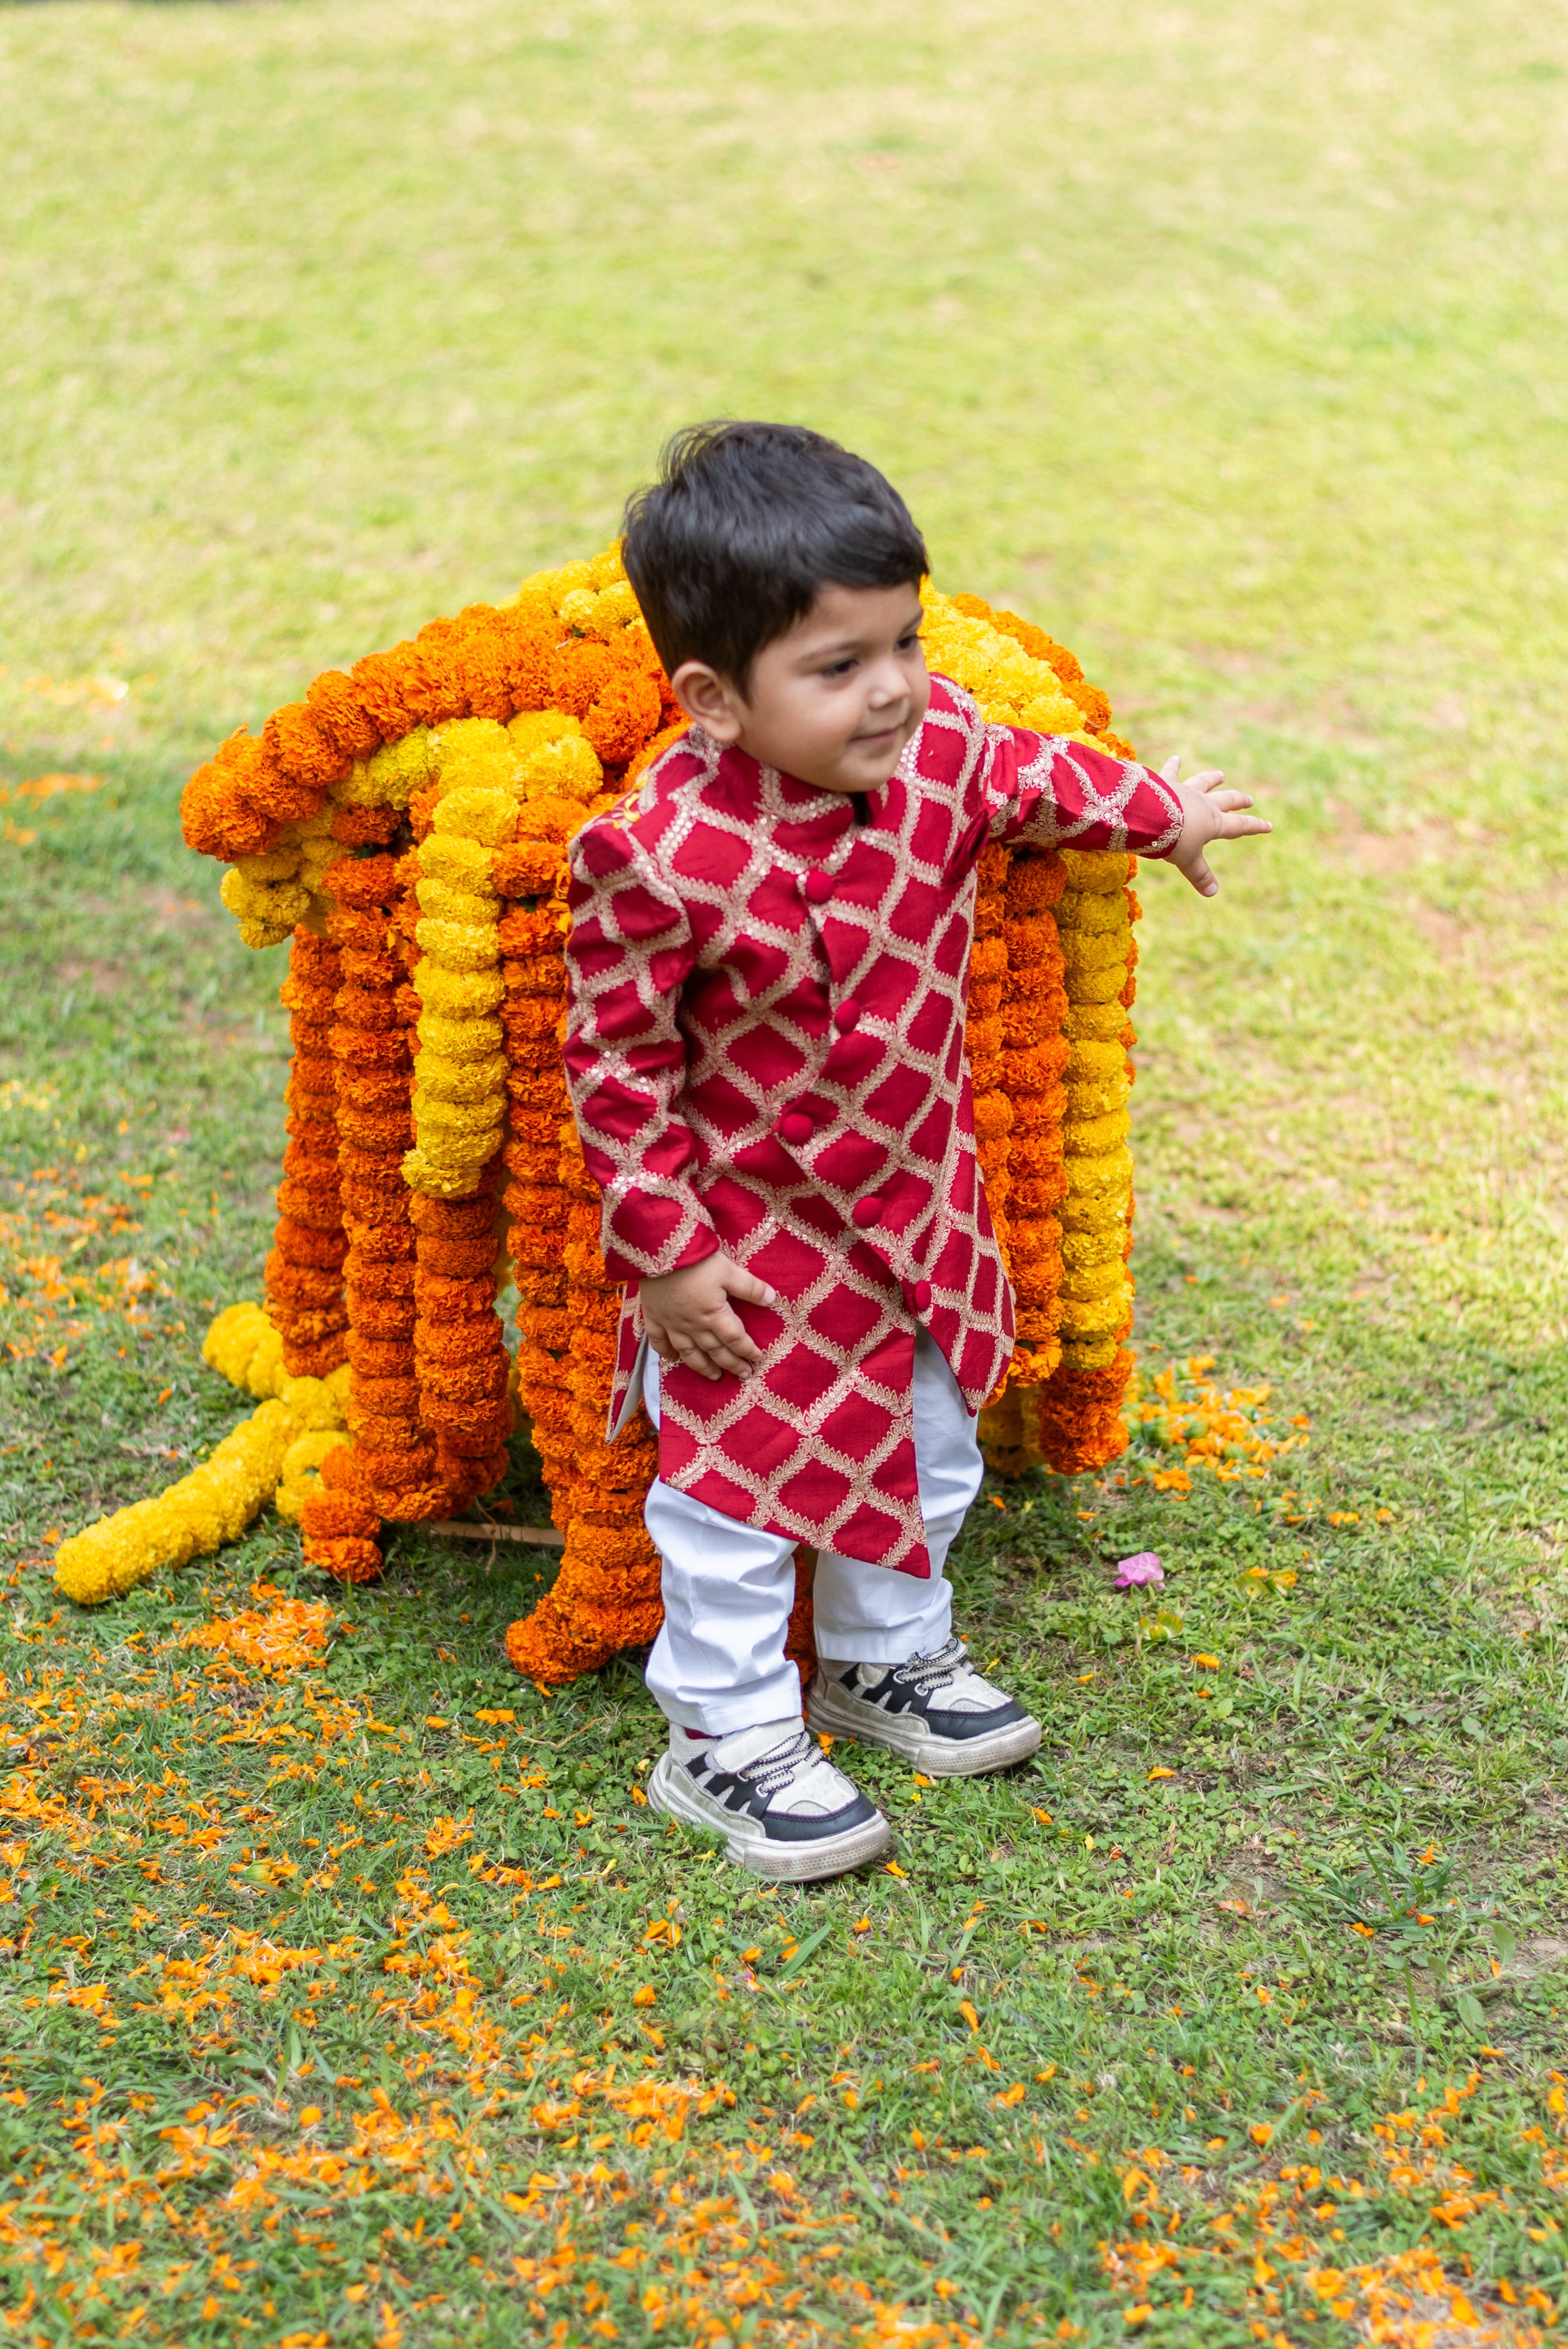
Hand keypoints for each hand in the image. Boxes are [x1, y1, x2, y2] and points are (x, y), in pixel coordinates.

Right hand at [641, 1253, 777, 1381]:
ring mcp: (671, 1324)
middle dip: (731, 1364)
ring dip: (703, 1366)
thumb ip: (750, 1287)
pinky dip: (665, 1352)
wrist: (659, 1253)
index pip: (735, 1339)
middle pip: (715, 1350)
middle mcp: (693, 1326)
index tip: (758, 1359)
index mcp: (713, 1315)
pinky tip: (672, 1359)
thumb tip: (772, 1299)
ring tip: (714, 1376)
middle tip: (743, 1374)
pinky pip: (658, 1341)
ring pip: (689, 1352)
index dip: (747, 1350)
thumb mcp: (729, 1270)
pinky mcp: (653, 1317)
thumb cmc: (697, 1261)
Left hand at [1161, 756, 1271, 896]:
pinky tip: (1175, 758)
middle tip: (1249, 799)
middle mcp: (1203, 804)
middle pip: (1227, 801)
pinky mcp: (1166, 783)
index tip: (1269, 825)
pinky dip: (1173, 765)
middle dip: (1239, 801)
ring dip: (1213, 779)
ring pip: (1204, 783)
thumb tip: (1212, 893)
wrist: (1150, 816)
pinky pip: (1171, 772)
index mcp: (1213, 823)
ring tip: (1220, 774)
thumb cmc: (1171, 840)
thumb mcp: (1187, 861)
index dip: (1255, 826)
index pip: (1240, 826)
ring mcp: (1186, 791)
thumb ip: (1199, 874)